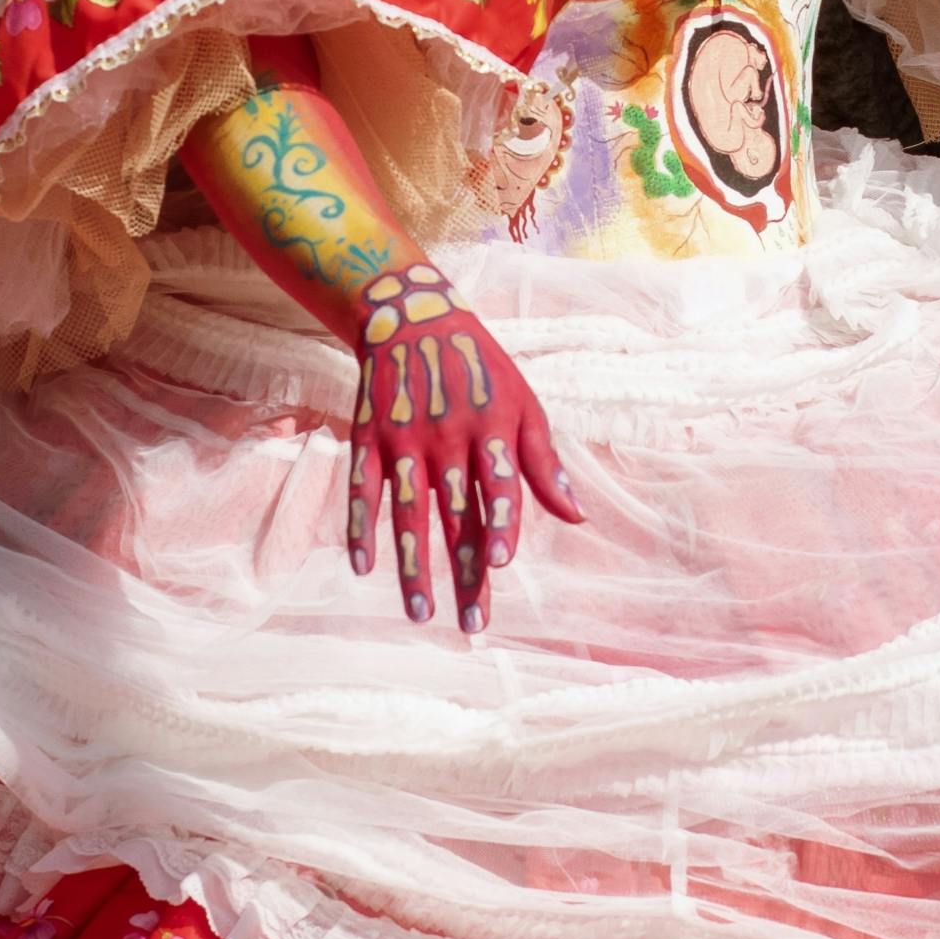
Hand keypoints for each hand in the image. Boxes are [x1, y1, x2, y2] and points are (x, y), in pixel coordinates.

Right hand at [346, 262, 580, 633]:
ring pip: (407, 511)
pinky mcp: (367, 437)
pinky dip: (362, 527)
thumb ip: (546, 463)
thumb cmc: (481, 368)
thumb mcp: (524, 403)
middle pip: (456, 514)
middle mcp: (447, 436)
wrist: (411, 315)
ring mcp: (403, 438)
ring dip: (412, 565)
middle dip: (463, 571)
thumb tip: (578, 517)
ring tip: (420, 612)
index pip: (499, 484)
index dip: (501, 522)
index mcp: (492, 429)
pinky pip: (362, 488)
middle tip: (470, 623)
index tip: (500, 562)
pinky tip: (364, 566)